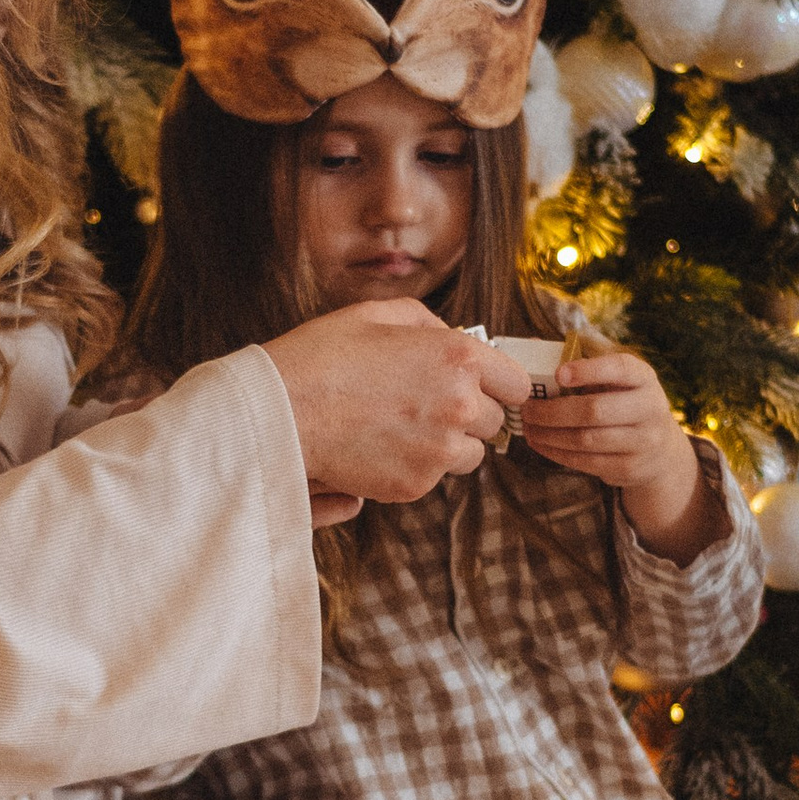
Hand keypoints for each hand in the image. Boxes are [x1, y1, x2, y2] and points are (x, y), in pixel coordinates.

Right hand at [262, 303, 534, 507]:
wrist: (281, 411)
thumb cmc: (323, 356)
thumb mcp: (378, 314)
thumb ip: (428, 323)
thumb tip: (449, 338)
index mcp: (459, 358)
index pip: (517, 384)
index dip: (499, 385)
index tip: (482, 388)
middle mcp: (461, 407)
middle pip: (496, 423)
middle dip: (470, 414)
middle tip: (427, 405)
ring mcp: (440, 451)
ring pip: (469, 456)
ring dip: (448, 445)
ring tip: (402, 428)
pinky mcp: (415, 485)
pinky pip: (433, 478)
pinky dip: (415, 466)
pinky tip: (380, 446)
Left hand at [520, 348, 723, 560]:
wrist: (660, 449)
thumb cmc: (624, 404)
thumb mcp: (617, 381)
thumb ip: (585, 368)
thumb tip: (535, 352)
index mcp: (644, 378)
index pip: (619, 369)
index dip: (589, 370)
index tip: (558, 374)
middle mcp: (650, 408)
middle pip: (594, 410)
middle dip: (553, 411)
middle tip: (527, 409)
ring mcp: (643, 442)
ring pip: (586, 440)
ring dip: (549, 435)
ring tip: (529, 428)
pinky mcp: (631, 468)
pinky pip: (586, 462)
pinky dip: (557, 453)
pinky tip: (541, 444)